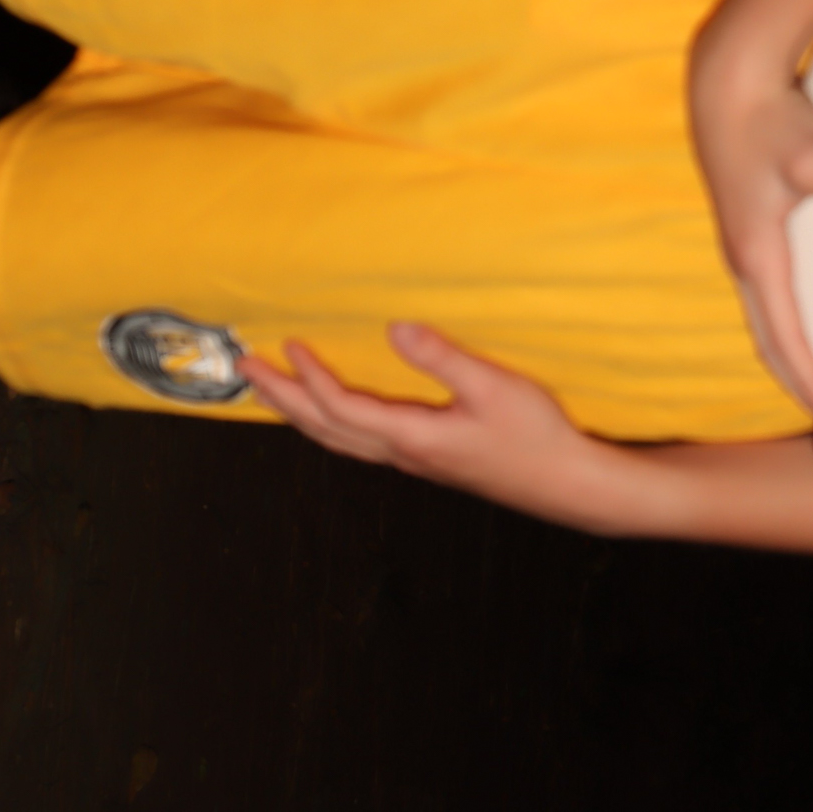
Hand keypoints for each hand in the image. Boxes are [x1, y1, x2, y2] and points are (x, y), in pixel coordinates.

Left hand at [238, 324, 640, 535]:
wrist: (566, 483)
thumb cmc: (535, 437)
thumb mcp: (493, 388)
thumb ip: (442, 357)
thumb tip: (396, 328)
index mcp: (411, 437)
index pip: (340, 406)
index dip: (310, 376)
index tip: (289, 345)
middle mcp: (401, 454)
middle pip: (324, 428)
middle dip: (282, 398)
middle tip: (246, 370)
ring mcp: (413, 462)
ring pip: (338, 440)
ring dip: (301, 414)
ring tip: (276, 391)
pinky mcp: (427, 462)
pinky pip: (359, 443)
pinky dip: (331, 425)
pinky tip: (335, 415)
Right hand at [689, 63, 812, 419]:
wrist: (727, 85)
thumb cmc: (770, 120)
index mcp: (758, 255)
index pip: (784, 336)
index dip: (809, 378)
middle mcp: (746, 260)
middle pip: (771, 339)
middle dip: (800, 380)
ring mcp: (745, 246)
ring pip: (768, 318)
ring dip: (793, 354)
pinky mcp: (752, 230)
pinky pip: (772, 295)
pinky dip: (791, 322)